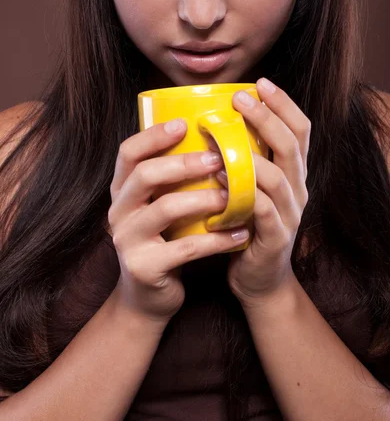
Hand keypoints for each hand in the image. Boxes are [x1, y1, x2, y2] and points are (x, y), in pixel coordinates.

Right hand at [108, 119, 248, 327]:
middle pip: (144, 175)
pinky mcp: (144, 267)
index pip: (128, 152)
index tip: (184, 123)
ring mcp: (128, 240)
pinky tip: (240, 233)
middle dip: (183, 163)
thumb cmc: (165, 240)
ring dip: (204, 199)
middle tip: (217, 158)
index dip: (153, 135)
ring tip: (233, 195)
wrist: (149, 296)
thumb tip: (217, 142)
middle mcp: (119, 211)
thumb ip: (176, 180)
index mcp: (123, 190)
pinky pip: (186, 248)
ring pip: (165, 208)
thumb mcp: (162, 206)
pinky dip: (217, 240)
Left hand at [213, 78, 310, 308]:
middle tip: (239, 99)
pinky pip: (262, 211)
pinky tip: (218, 182)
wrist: (258, 279)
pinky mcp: (275, 238)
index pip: (299, 130)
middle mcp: (298, 189)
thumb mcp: (250, 188)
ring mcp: (290, 214)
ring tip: (219, 140)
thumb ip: (242, 160)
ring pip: (277, 177)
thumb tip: (212, 123)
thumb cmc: (247, 226)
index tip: (261, 83)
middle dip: (266, 117)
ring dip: (248, 156)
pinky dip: (242, 194)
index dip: (284, 104)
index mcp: (293, 173)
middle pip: (291, 145)